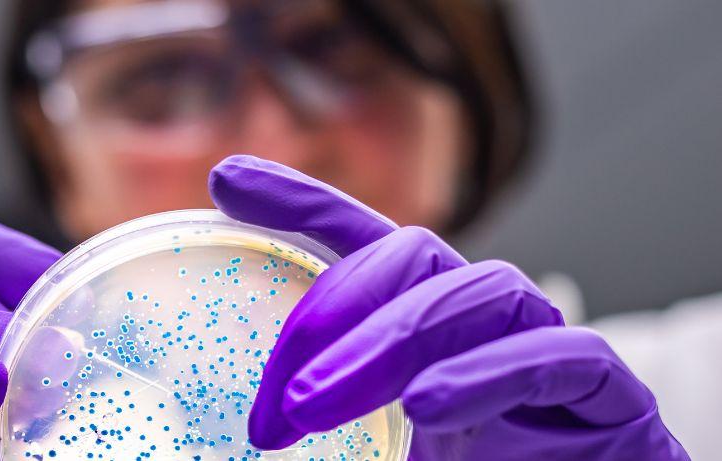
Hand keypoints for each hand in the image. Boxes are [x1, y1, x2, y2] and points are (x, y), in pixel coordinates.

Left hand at [209, 156, 688, 459]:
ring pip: (480, 292)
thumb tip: (255, 432)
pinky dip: (489, 373)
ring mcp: (549, 350)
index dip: (302, 202)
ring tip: (319, 403)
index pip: (364, 243)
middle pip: (415, 257)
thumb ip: (326, 427)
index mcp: (425, 330)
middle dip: (337, 308)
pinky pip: (559, 356)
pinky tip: (428, 407)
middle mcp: (484, 325)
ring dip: (393, 341)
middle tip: (280, 397)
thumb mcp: (376, 453)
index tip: (227, 179)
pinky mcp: (610, 395)